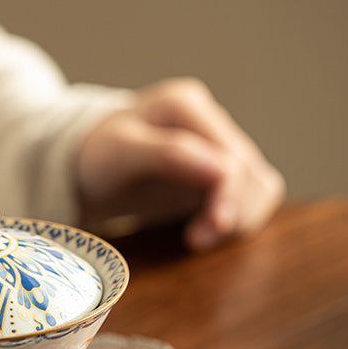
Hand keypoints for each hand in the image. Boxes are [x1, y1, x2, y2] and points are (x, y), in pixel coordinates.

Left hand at [76, 77, 284, 250]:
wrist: (88, 165)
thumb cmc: (99, 157)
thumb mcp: (120, 154)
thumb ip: (167, 155)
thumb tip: (220, 171)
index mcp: (185, 107)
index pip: (230, 158)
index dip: (225, 201)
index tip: (199, 238)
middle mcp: (208, 121)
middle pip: (250, 173)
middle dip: (231, 213)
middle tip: (197, 241)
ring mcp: (218, 145)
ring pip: (259, 184)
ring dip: (242, 217)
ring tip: (202, 236)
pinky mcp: (221, 171)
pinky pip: (253, 194)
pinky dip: (242, 216)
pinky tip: (211, 228)